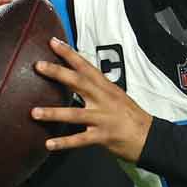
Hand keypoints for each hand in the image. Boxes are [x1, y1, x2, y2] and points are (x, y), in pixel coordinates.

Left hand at [31, 36, 152, 162]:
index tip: (53, 42)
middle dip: (58, 73)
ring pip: (75, 114)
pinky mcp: (103, 136)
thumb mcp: (117, 97)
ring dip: (54, 113)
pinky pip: (80, 140)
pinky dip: (64, 142)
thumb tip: (78, 81)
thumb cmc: (131, 117)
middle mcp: (104, 100)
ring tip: (34, 112)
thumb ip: (98, 89)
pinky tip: (49, 144)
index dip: (69, 54)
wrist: (152, 137)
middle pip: (79, 83)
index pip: (86, 66)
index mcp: (106, 88)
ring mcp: (103, 118)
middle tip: (38, 66)